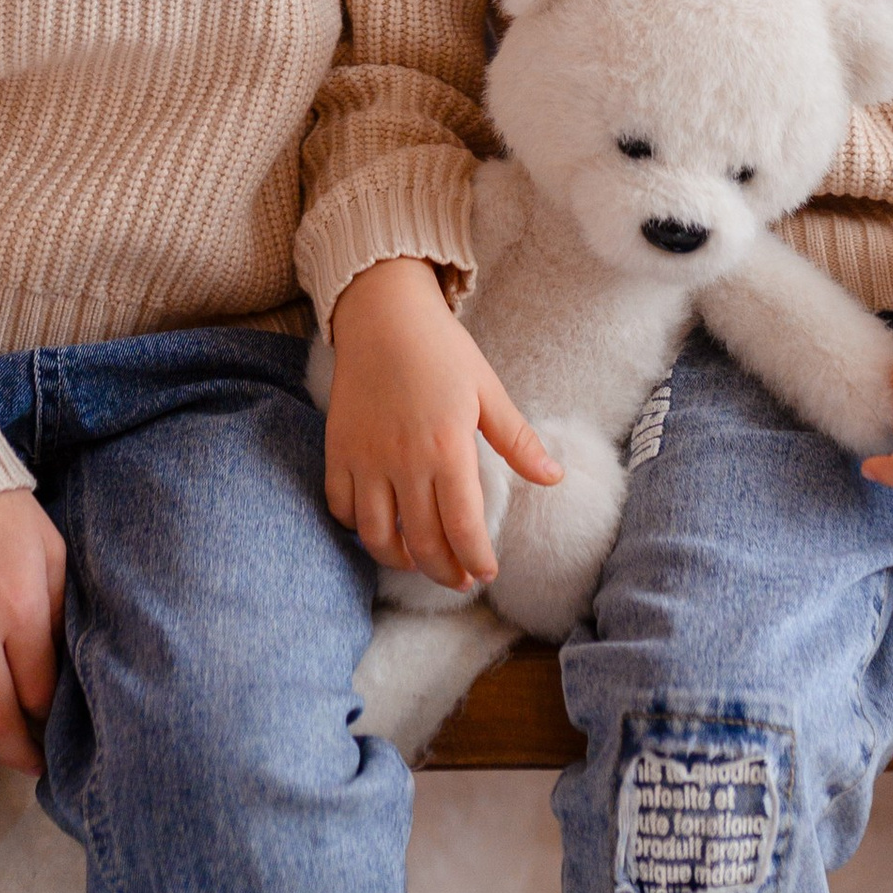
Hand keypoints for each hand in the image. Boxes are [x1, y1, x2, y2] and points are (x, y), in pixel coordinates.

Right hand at [324, 256, 560, 591]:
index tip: (486, 573)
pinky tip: (378, 527)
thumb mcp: (487, 389)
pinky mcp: (338, 450)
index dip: (475, 560)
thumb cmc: (441, 348)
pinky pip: (341, 507)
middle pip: (422, 542)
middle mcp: (404, 461)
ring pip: (377, 535)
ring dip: (399, 559)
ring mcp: (366, 458)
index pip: (462, 527)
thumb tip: (554, 478)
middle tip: (460, 580)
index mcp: (448, 448)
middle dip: (444, 572)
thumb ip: (517, 439)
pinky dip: (358, 527)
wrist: (382, 312)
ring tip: (419, 561)